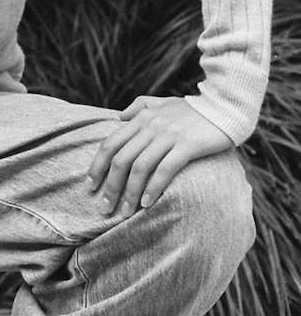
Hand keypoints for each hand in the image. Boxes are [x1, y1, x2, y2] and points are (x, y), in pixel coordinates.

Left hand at [87, 95, 233, 218]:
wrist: (225, 106)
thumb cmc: (192, 109)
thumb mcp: (162, 102)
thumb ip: (139, 106)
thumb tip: (118, 117)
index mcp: (142, 116)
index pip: (110, 143)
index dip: (97, 166)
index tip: (89, 186)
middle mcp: (151, 125)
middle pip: (121, 158)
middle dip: (110, 186)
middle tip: (104, 208)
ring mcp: (169, 135)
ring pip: (140, 167)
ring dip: (130, 193)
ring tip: (124, 213)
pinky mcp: (188, 145)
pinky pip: (165, 170)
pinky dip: (153, 188)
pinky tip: (147, 204)